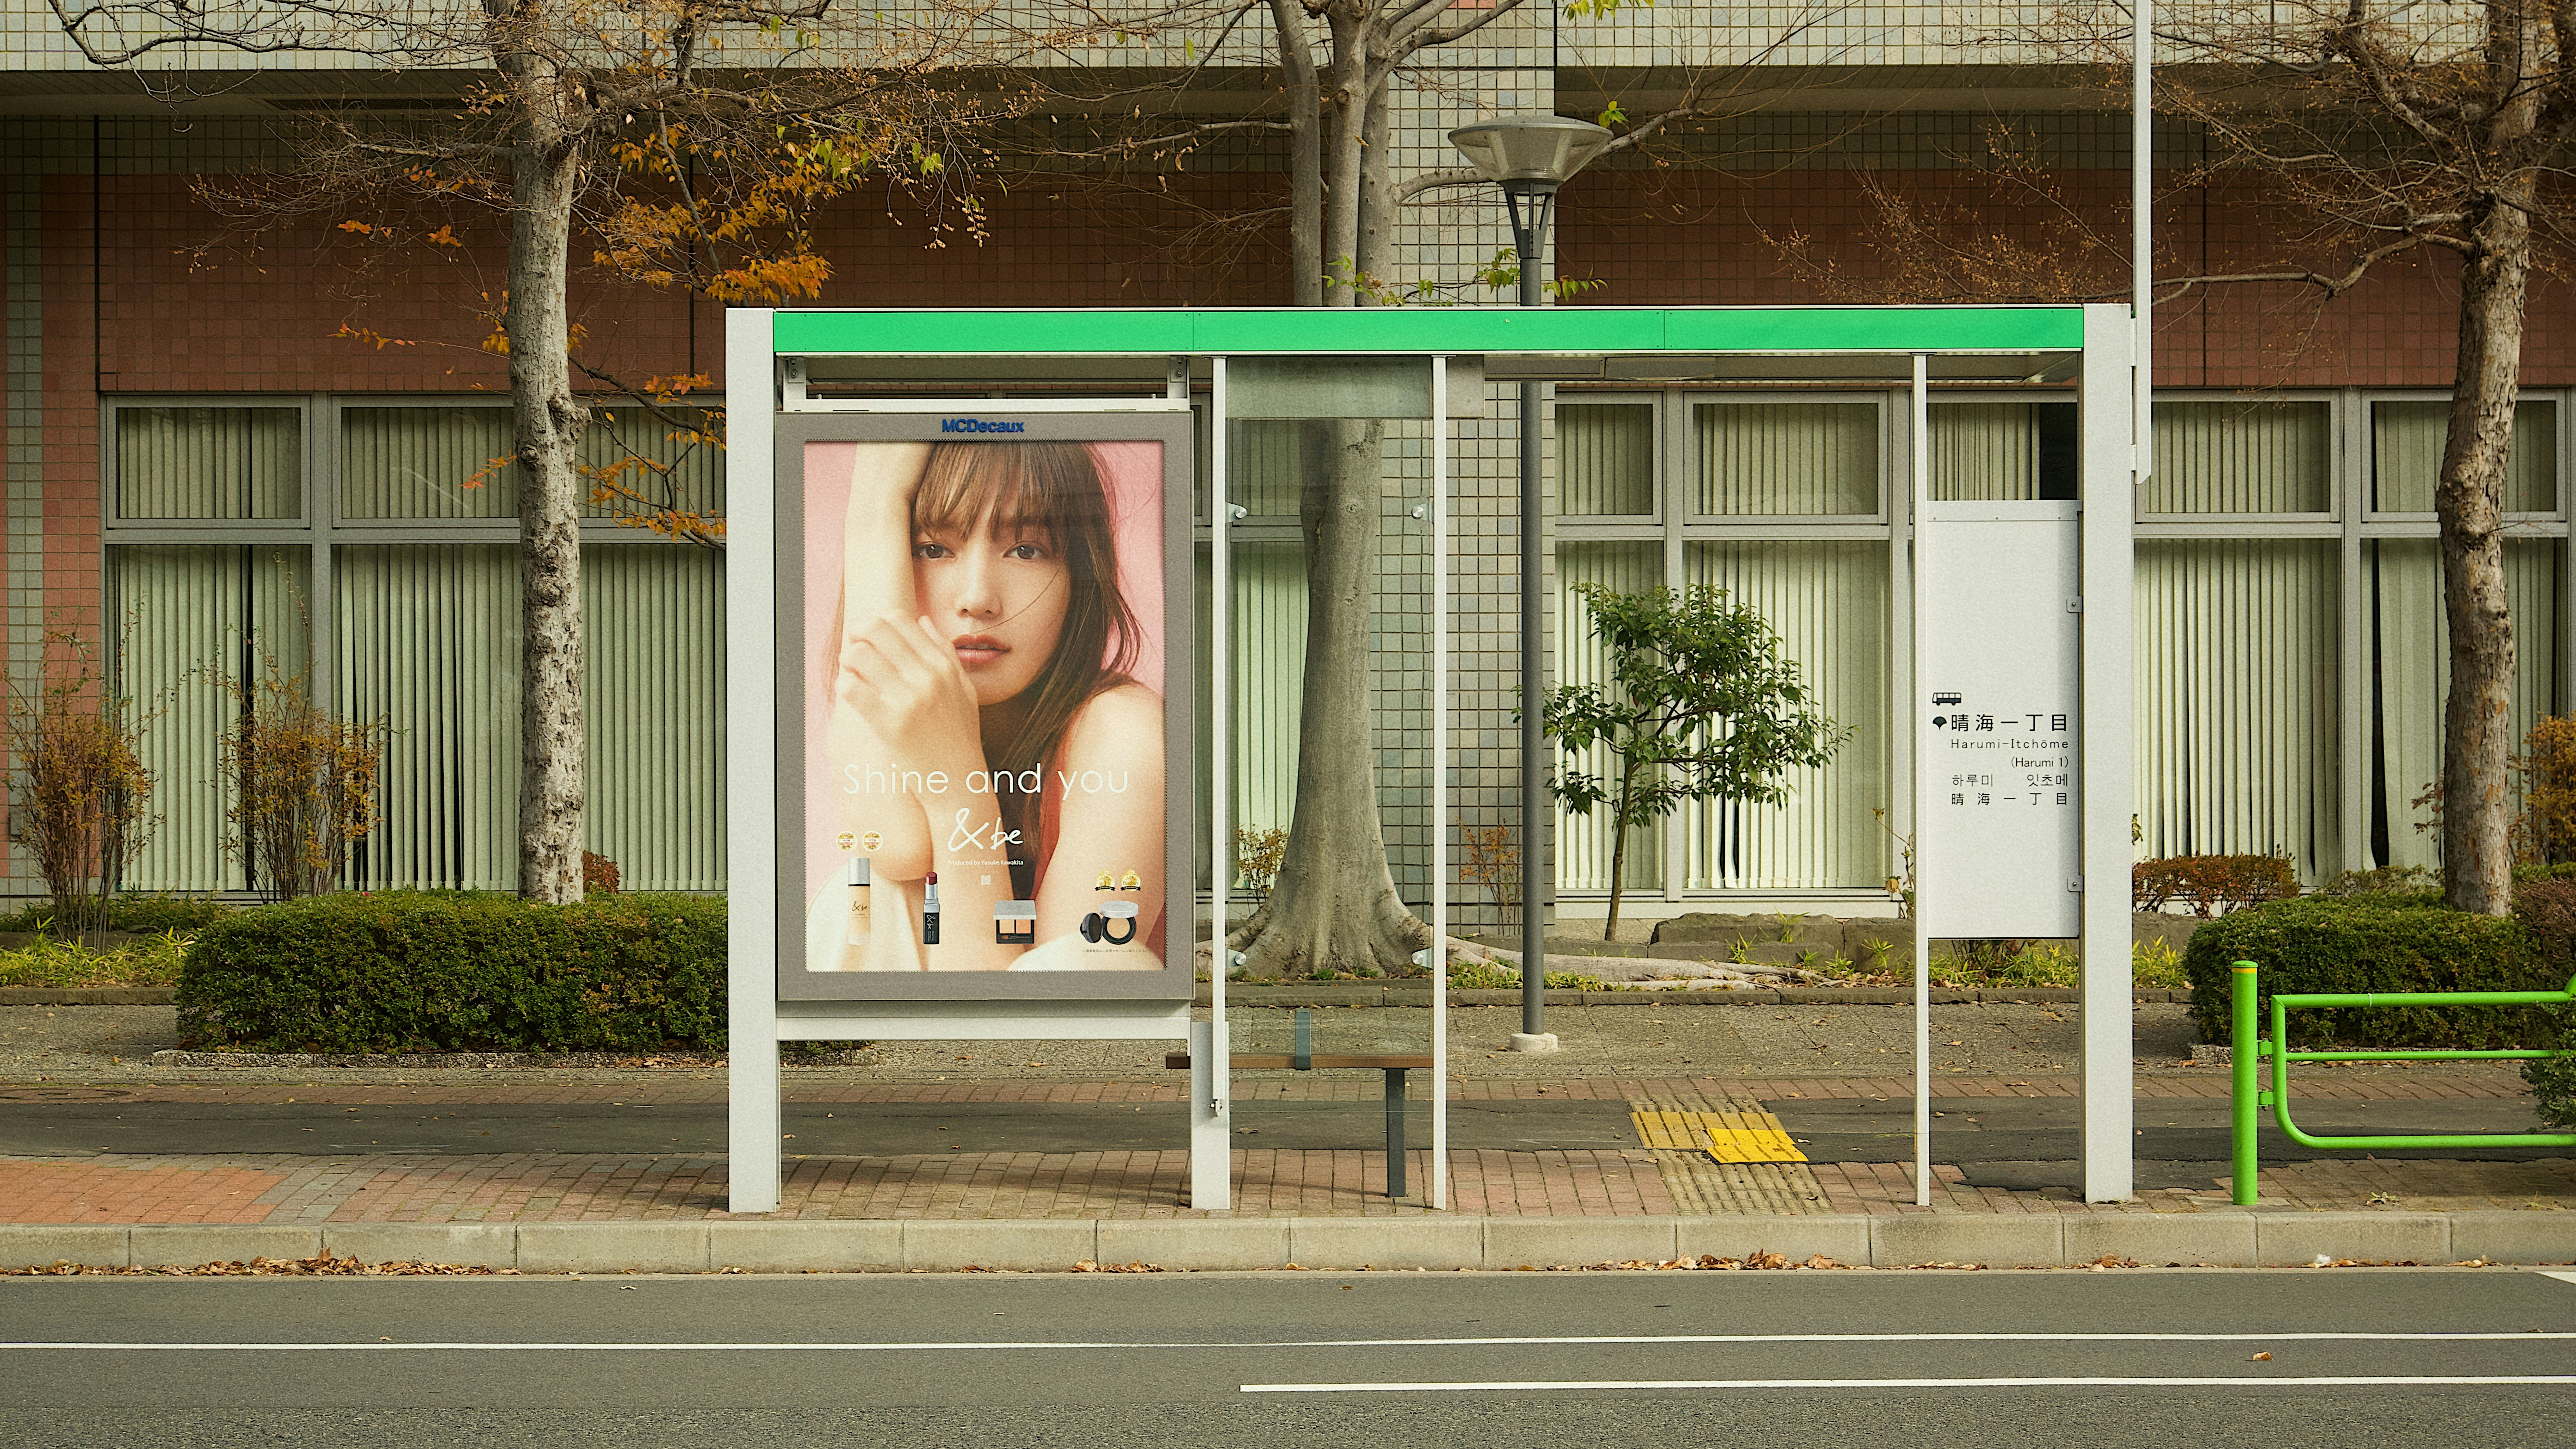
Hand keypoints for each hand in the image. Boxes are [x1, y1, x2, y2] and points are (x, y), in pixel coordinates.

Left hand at [837, 614, 981, 775]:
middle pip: (877, 630)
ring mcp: (908, 701)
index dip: (878, 619)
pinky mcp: (890, 725)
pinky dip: (844, 684)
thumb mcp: (964, 689)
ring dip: (848, 658)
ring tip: (851, 670)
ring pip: (860, 655)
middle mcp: (928, 678)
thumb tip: (923, 619)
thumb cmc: (959, 735)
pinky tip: (849, 691)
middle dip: (857, 632)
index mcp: (943, 666)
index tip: (869, 632)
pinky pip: (852, 689)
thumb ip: (945, 652)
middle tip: (854, 646)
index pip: (902, 620)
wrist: (958, 781)